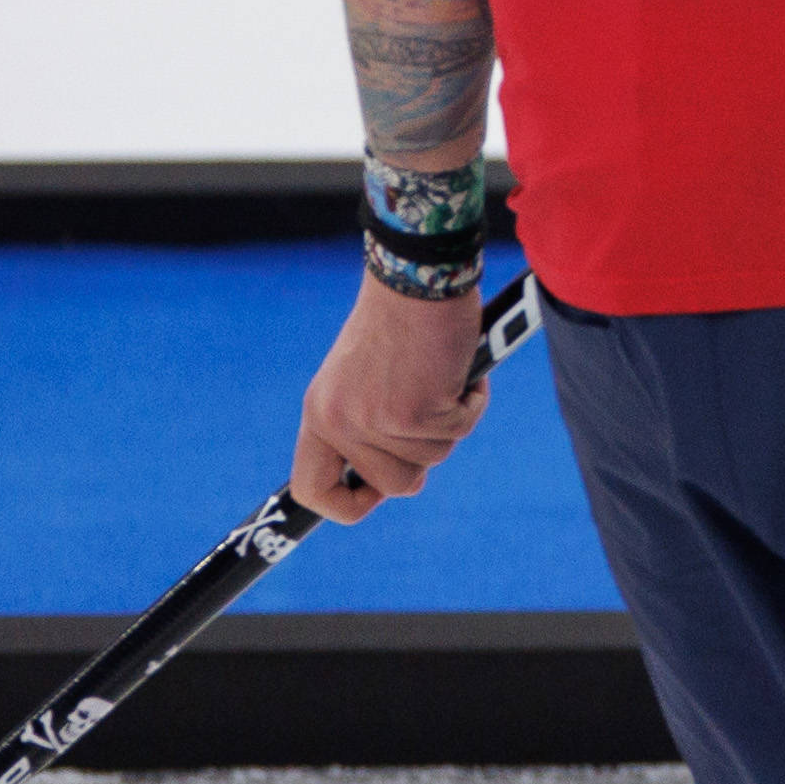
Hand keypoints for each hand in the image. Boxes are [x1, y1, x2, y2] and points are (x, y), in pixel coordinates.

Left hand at [289, 276, 491, 524]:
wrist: (417, 279)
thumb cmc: (399, 318)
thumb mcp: (363, 377)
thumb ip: (366, 421)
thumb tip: (395, 474)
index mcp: (320, 412)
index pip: (312, 489)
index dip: (347, 505)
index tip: (376, 494)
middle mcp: (339, 421)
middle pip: (395, 484)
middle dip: (424, 458)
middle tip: (433, 421)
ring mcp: (375, 421)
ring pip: (433, 458)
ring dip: (451, 421)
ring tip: (442, 378)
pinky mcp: (416, 413)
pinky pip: (461, 429)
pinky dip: (472, 401)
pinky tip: (458, 369)